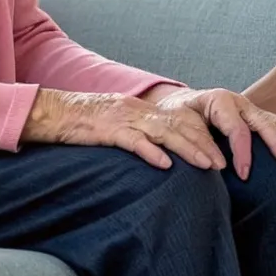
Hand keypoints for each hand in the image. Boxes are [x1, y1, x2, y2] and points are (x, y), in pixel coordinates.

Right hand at [21, 89, 226, 170]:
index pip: (180, 120)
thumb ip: (138, 134)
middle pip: (178, 126)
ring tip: (207, 165)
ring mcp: (124, 119)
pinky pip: (133, 141)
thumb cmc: (82, 122)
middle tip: (223, 164)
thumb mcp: (116, 124)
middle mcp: (137, 111)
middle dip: (203, 144)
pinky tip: (165, 166)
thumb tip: (160, 153)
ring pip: (164, 133)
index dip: (201, 136)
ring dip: (188, 149)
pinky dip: (151, 153)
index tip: (220, 153)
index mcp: (141, 109)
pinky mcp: (107, 130)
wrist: (52, 111)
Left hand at [151, 86, 275, 180]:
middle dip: (274, 143)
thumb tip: (218, 166)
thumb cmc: (177, 115)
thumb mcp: (181, 124)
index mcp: (220, 101)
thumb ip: (200, 143)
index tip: (245, 174)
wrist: (178, 102)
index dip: (242, 152)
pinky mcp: (256, 117)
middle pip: (262, 122)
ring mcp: (250, 109)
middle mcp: (239, 103)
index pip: (236, 128)